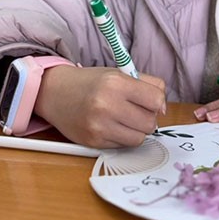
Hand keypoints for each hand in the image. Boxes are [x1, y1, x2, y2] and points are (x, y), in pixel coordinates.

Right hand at [34, 65, 165, 147]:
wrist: (55, 93)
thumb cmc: (90, 83)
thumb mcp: (118, 73)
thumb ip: (147, 84)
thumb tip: (163, 108)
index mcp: (116, 82)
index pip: (156, 100)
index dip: (157, 103)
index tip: (151, 102)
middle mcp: (107, 104)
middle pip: (150, 123)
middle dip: (147, 118)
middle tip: (135, 111)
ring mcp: (99, 125)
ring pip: (139, 138)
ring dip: (136, 131)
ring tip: (124, 119)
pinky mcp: (93, 141)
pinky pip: (122, 146)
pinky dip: (121, 138)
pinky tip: (111, 126)